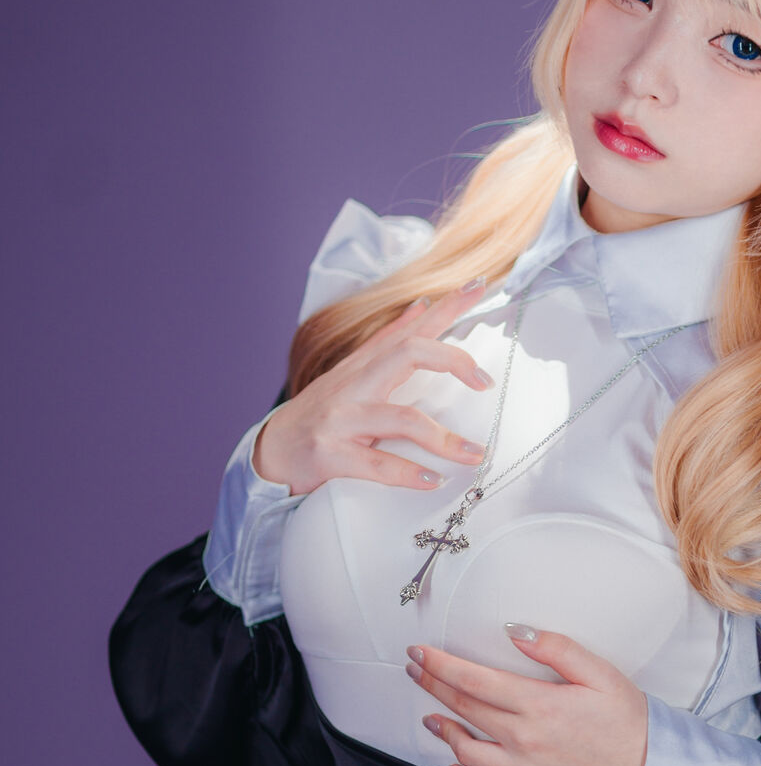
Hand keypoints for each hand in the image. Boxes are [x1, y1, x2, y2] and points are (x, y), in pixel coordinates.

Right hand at [252, 282, 496, 496]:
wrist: (269, 452)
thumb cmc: (319, 415)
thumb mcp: (352, 375)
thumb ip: (387, 343)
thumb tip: (421, 306)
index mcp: (363, 366)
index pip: (411, 328)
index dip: (447, 306)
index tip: (480, 285)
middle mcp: (353, 385)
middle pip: (408, 354)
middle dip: (452, 360)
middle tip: (486, 382)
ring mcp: (341, 419)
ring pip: (401, 418)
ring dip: (443, 439)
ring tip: (473, 454)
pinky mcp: (330, 455)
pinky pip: (378, 464)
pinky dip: (410, 473)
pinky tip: (434, 481)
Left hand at [405, 625, 648, 765]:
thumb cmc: (630, 725)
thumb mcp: (601, 674)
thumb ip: (556, 649)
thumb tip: (514, 632)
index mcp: (539, 705)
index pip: (474, 680)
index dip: (440, 665)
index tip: (418, 653)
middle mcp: (524, 742)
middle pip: (464, 709)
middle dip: (433, 686)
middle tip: (416, 671)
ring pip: (466, 752)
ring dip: (445, 731)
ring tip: (434, 717)